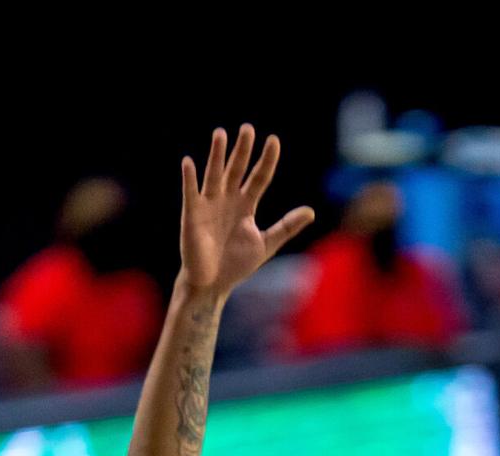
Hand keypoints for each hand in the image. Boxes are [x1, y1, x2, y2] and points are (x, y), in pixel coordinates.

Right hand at [179, 125, 314, 296]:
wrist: (212, 284)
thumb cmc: (236, 265)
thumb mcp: (266, 244)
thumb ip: (286, 226)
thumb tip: (311, 211)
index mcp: (245, 206)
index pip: (259, 177)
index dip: (266, 160)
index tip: (274, 140)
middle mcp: (227, 200)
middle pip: (237, 169)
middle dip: (242, 150)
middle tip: (248, 128)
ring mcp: (209, 206)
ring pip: (214, 175)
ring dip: (217, 155)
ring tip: (220, 134)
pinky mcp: (192, 216)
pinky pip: (191, 193)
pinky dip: (189, 179)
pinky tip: (188, 162)